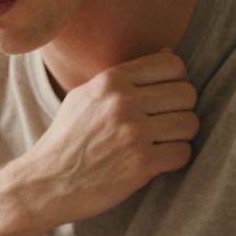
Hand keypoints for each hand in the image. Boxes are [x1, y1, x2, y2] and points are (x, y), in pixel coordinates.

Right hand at [4, 50, 198, 228]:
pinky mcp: (141, 163)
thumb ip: (124, 76)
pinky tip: (156, 162)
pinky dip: (174, 159)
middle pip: (187, 94)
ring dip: (180, 136)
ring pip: (190, 123)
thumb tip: (168, 51)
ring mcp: (133, 133)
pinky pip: (183, 153)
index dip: (174, 82)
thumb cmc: (66, 141)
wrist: (45, 184)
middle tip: (164, 126)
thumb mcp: (84, 97)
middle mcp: (123, 102)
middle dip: (181, 110)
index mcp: (110, 81)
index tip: (163, 100)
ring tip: (160, 144)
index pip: (172, 65)